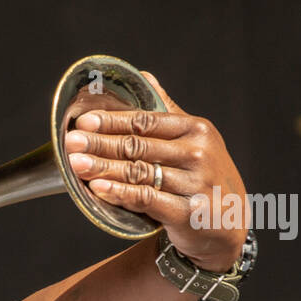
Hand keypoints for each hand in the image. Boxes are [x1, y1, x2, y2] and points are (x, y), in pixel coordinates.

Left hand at [64, 71, 247, 271]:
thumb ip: (167, 112)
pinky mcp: (188, 212)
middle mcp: (198, 153)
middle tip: (71, 141)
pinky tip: (98, 188)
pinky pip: (146, 199)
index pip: (146, 121)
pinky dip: (120, 193)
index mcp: (196, 129)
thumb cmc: (201, 177)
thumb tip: (145, 76)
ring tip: (75, 163)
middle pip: (138, 146)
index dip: (112, 121)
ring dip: (103, 167)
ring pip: (139, 172)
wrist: (229, 225)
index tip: (83, 121)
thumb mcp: (194, 140)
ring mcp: (195, 183)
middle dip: (101, 143)